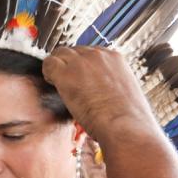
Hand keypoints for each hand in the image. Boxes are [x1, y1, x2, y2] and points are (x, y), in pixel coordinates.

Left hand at [43, 47, 157, 144]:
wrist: (125, 127)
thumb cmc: (129, 120)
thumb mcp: (126, 94)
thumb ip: (113, 86)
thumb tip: (105, 92)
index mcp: (115, 58)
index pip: (91, 53)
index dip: (82, 65)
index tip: (80, 76)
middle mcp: (98, 55)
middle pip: (74, 51)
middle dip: (69, 64)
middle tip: (66, 80)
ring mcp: (81, 63)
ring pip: (60, 54)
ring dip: (57, 67)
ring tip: (57, 82)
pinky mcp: (66, 74)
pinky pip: (49, 64)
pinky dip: (47, 72)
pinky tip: (51, 83)